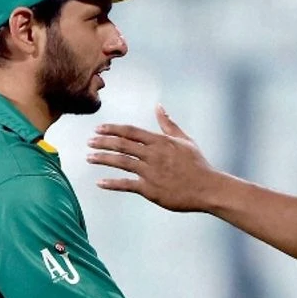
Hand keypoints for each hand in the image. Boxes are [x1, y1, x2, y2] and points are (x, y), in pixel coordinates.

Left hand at [87, 105, 214, 210]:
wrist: (207, 188)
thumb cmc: (197, 164)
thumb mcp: (185, 140)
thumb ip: (168, 124)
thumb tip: (159, 107)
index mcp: (160, 142)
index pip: (131, 131)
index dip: (112, 129)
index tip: (98, 128)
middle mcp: (153, 155)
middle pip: (122, 145)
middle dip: (103, 142)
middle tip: (89, 141)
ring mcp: (151, 172)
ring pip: (121, 162)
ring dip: (103, 158)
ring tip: (89, 157)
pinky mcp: (150, 189)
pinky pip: (127, 185)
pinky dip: (112, 183)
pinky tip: (100, 182)